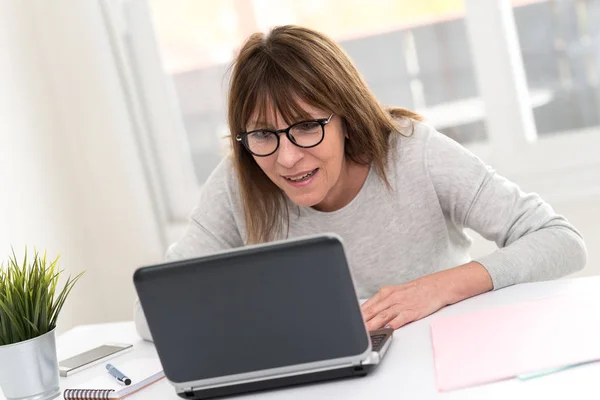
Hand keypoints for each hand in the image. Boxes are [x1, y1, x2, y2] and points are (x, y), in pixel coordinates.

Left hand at [360, 262, 493, 330]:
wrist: (437, 286)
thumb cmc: (417, 290)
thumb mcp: (396, 292)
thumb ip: (382, 302)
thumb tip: (367, 312)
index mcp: (386, 293)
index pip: (367, 305)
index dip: (356, 315)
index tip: (347, 321)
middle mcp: (392, 298)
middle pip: (372, 311)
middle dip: (361, 321)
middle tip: (351, 329)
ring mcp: (401, 305)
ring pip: (382, 316)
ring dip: (372, 325)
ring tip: (363, 332)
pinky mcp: (412, 312)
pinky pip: (399, 320)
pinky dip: (391, 325)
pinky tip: (384, 330)